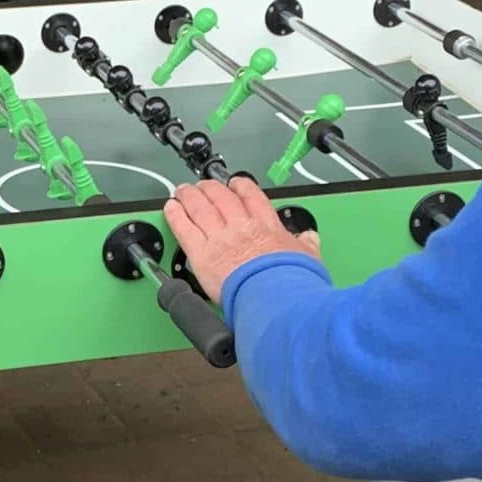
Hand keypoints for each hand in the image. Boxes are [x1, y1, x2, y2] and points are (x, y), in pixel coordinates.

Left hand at [163, 175, 318, 294]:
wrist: (275, 297)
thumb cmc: (290, 282)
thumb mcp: (307, 258)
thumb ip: (306, 245)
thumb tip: (310, 239)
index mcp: (266, 226)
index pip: (251, 197)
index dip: (241, 186)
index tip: (235, 184)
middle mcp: (241, 227)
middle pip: (221, 198)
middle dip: (211, 188)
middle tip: (203, 185)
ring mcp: (220, 238)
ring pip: (201, 208)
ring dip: (190, 196)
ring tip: (183, 190)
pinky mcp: (202, 254)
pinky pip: (184, 228)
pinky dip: (175, 215)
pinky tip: (170, 207)